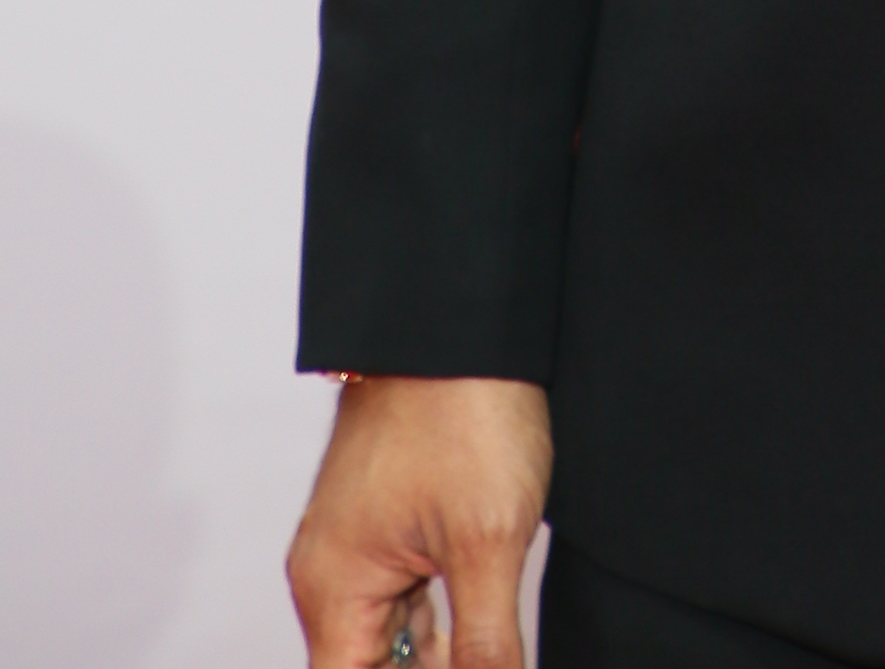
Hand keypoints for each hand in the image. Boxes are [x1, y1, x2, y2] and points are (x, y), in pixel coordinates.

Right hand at [287, 376, 551, 667]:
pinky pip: (405, 594)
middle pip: (369, 667)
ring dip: (439, 654)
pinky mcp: (387, 518)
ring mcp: (357, 542)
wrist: (463, 316)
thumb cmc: (462, 407)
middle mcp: (331, 572)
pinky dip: (440, 620)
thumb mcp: (488, 541)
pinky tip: (483, 626)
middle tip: (488, 654)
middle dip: (428, 668)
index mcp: (333, 590)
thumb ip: (485, 647)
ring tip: (489, 647)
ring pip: (392, 636)